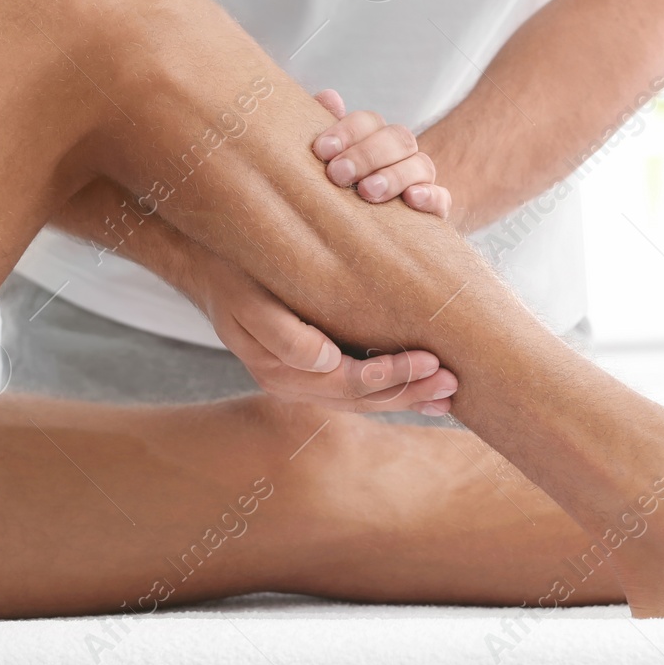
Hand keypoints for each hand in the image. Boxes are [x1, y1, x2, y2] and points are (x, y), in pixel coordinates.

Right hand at [189, 251, 456, 415]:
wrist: (208, 265)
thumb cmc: (234, 273)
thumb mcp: (249, 298)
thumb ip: (283, 334)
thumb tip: (326, 362)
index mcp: (281, 372)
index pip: (349, 383)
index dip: (393, 376)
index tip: (431, 360)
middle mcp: (295, 384)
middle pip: (363, 398)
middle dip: (411, 391)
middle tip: (454, 382)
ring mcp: (304, 381)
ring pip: (363, 399)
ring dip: (408, 395)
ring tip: (448, 394)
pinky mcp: (315, 367)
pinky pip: (357, 387)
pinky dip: (392, 389)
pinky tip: (422, 390)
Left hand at [311, 90, 449, 216]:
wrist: (353, 244)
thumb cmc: (335, 197)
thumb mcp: (324, 165)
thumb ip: (325, 134)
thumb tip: (329, 97)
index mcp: (372, 139)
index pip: (368, 122)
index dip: (346, 131)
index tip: (322, 150)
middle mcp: (399, 155)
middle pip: (397, 138)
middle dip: (366, 154)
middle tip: (338, 174)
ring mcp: (420, 180)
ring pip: (421, 164)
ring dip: (394, 175)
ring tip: (367, 191)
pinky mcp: (434, 208)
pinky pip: (442, 196)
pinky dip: (430, 195)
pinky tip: (412, 198)